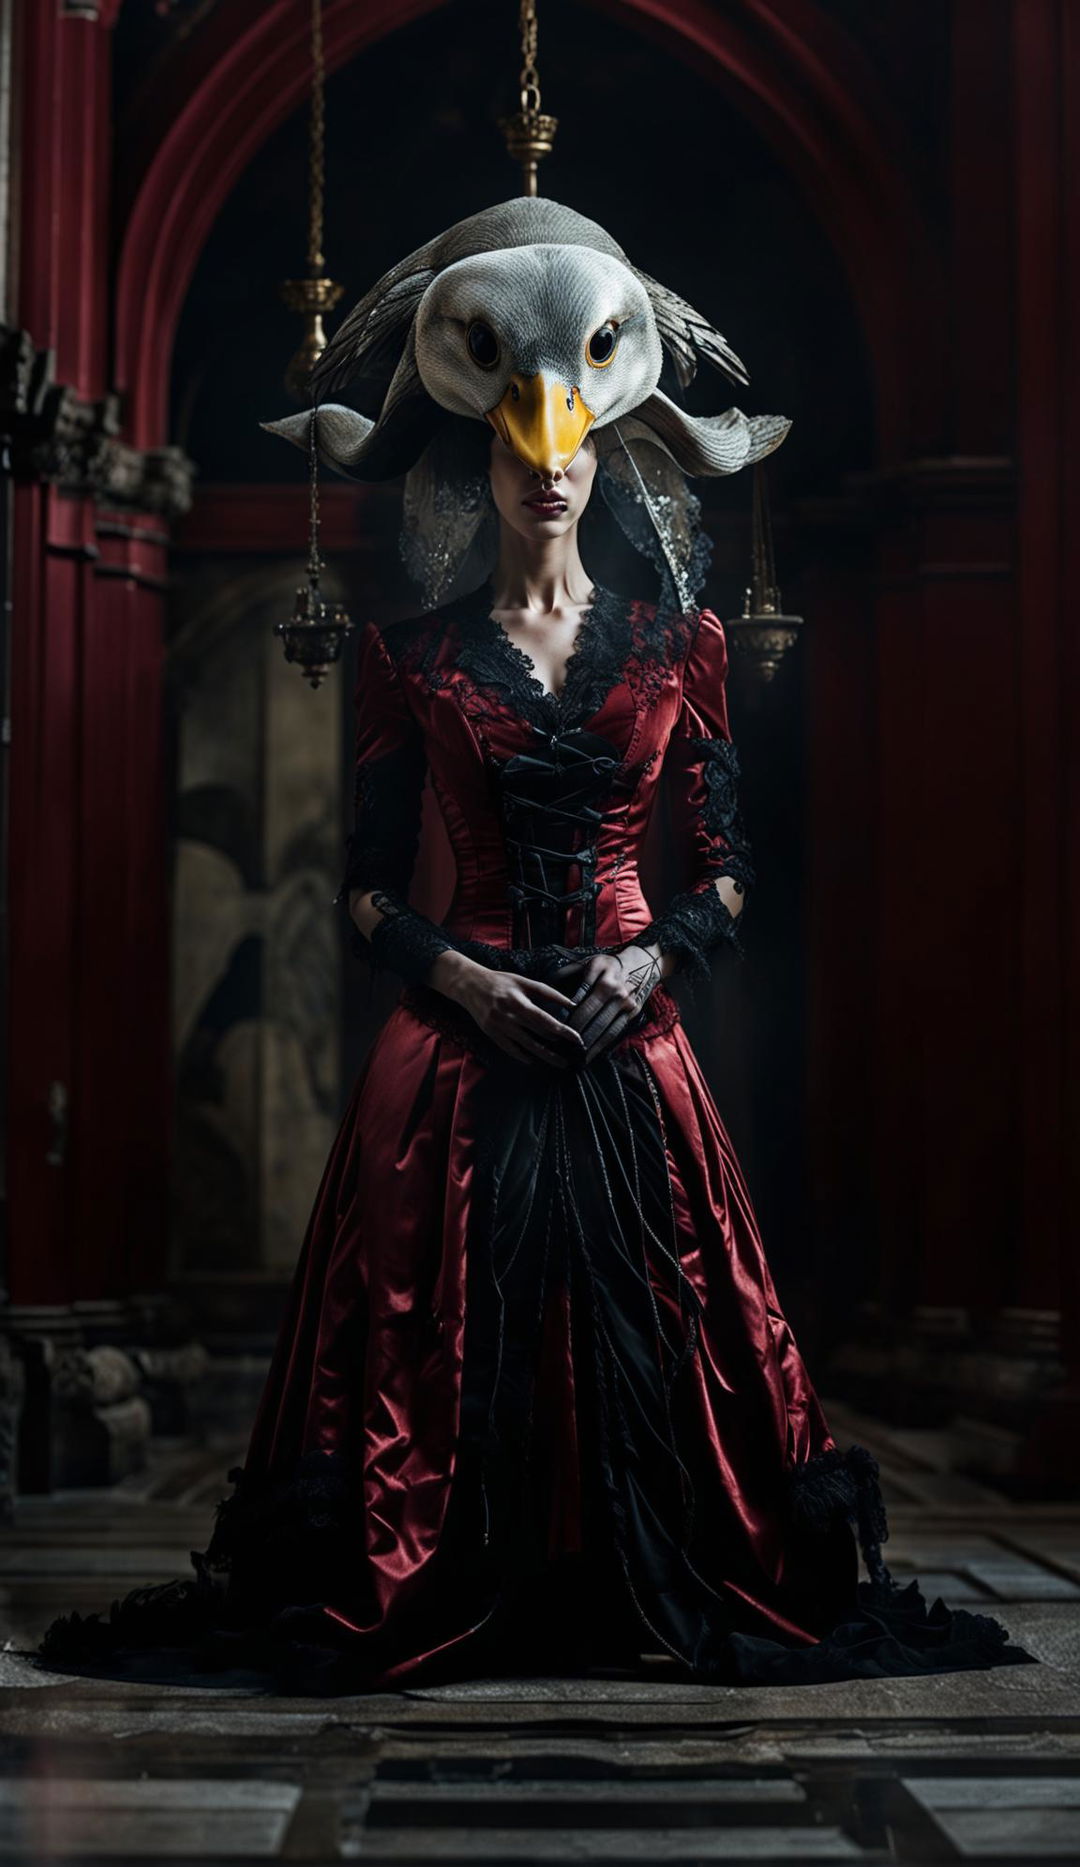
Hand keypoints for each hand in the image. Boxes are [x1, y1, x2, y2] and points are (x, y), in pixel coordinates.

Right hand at [435, 952, 585, 1068]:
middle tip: (574, 1055)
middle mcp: (508, 1017)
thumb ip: (547, 992)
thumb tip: (570, 1004)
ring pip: (525, 1046)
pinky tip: (534, 1060)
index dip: (562, 1031)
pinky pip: (509, 1048)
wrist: (470, 985)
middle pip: (537, 1036)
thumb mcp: (524, 982)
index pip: (545, 1020)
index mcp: (518, 1002)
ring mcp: (498, 1027)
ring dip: (544, 1055)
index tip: (577, 1039)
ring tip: (559, 1063)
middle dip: (557, 1047)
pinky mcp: (491, 1033)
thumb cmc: (501, 981)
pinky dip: (522, 1055)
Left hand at [554, 943, 663, 1064]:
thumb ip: (568, 973)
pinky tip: (593, 1054)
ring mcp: (627, 1004)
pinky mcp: (633, 1013)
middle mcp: (616, 992)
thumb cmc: (607, 965)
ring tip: (577, 1059)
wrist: (641, 964)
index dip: (568, 1019)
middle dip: (577, 1036)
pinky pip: (616, 1032)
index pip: (581, 1004)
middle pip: (593, 1019)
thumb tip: (548, 985)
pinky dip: (604, 1045)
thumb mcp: (589, 963)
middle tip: (562, 1050)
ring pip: (606, 1030)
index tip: (555, 1032)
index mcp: (602, 979)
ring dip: (591, 1046)